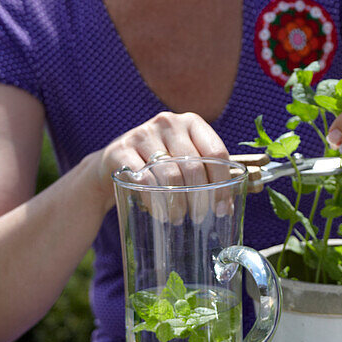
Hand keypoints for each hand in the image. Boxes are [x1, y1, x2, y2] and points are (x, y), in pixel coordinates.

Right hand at [95, 111, 229, 210]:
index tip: (221, 209)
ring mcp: (143, 134)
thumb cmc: (160, 163)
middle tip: (199, 217)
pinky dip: (156, 201)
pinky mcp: (121, 150)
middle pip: (193, 165)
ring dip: (177, 202)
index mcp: (191, 122)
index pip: (216, 152)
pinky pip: (145, 180)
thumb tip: (226, 208)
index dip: (222, 183)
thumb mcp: (184, 161)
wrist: (115, 160)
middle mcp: (169, 123)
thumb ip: (206, 176)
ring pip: (170, 174)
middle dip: (200, 197)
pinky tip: (160, 213)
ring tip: (179, 218)